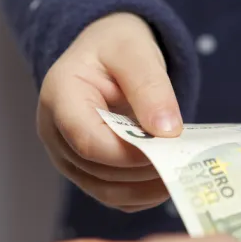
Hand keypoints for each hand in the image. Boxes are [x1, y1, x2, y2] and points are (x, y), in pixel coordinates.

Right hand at [37, 13, 181, 211]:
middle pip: (97, 170)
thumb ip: (150, 87)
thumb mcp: (135, 51)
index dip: (128, 153)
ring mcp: (67, 156)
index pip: (87, 140)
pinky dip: (141, 195)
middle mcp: (54, 132)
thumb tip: (167, 131)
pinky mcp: (85, 171)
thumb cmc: (116, 46)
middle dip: (143, 171)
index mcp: (59, 96)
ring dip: (146, 189)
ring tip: (183, 173)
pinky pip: (112, 195)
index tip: (168, 147)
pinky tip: (168, 180)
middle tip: (186, 163)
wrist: (106, 51)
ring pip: (104, 190)